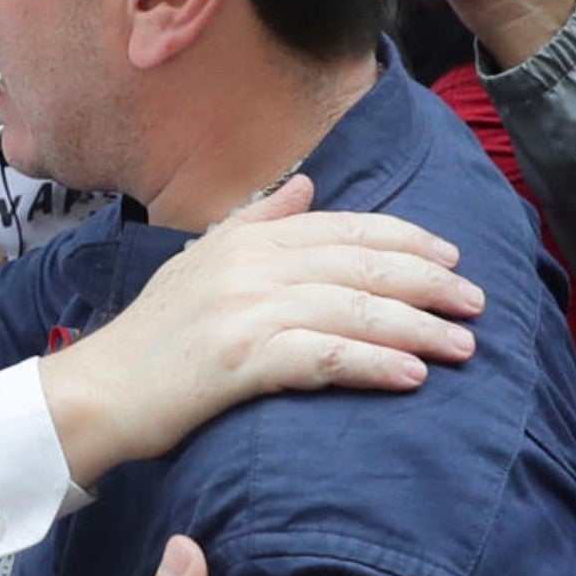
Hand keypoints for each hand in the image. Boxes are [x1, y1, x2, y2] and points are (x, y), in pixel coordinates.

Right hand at [40, 176, 482, 485]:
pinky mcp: (239, 360)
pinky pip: (323, 356)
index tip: (451, 259)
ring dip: (417, 328)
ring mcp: (243, 311)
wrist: (98, 390)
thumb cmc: (154, 335)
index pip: (342, 228)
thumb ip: (255, 219)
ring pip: (352, 310)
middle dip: (428, 282)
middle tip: (476, 303)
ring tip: (462, 346)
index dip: (405, 241)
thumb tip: (306, 185)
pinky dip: (373, 363)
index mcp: (243, 237)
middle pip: (358, 266)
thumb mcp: (199, 262)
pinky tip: (411, 375)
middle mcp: (247, 265)